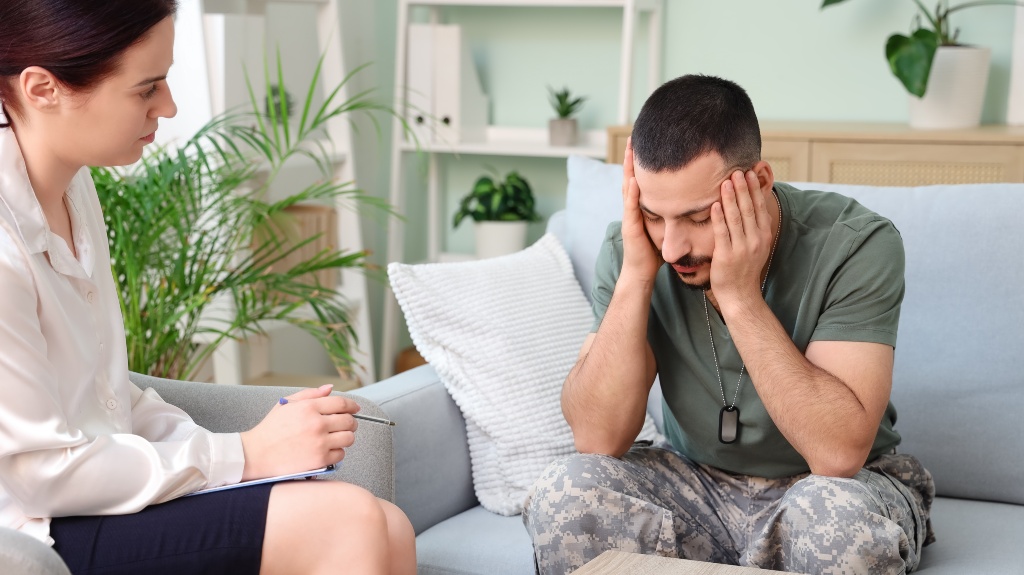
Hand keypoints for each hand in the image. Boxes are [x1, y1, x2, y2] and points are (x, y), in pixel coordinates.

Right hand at [239, 384, 360, 479]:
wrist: (255, 454)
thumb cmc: (270, 429)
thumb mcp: (286, 404)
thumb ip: (310, 394)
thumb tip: (330, 388)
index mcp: (309, 407)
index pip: (342, 403)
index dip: (352, 405)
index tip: (355, 408)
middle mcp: (317, 424)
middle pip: (349, 421)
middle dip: (350, 422)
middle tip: (346, 425)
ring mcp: (319, 442)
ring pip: (349, 438)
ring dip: (345, 437)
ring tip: (336, 438)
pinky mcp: (320, 460)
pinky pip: (340, 455)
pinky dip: (337, 453)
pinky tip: (327, 450)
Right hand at [620, 138, 662, 281]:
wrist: (642, 272)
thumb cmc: (655, 251)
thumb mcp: (667, 226)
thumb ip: (675, 212)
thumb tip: (695, 200)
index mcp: (641, 206)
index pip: (642, 178)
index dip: (643, 161)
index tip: (649, 141)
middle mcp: (633, 208)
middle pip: (631, 176)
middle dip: (632, 157)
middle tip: (634, 136)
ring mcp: (630, 216)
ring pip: (628, 187)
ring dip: (628, 169)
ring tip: (630, 150)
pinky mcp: (630, 227)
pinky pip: (631, 207)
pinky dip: (633, 193)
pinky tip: (636, 180)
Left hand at [709, 169, 773, 308]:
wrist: (740, 295)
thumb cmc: (744, 268)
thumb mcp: (757, 246)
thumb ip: (757, 228)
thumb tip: (759, 208)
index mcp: (763, 236)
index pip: (759, 207)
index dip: (754, 190)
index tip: (750, 173)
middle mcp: (755, 240)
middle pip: (748, 209)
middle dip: (743, 188)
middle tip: (737, 171)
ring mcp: (741, 248)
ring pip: (736, 218)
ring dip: (731, 198)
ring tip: (726, 181)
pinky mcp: (726, 255)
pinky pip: (722, 232)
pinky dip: (719, 217)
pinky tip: (715, 204)